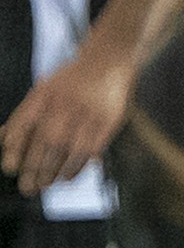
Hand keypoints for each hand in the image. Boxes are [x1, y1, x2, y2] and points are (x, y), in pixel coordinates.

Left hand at [0, 52, 133, 193]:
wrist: (110, 60)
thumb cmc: (71, 81)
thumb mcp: (44, 90)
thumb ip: (26, 114)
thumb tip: (5, 142)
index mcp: (45, 93)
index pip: (24, 124)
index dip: (15, 148)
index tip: (9, 168)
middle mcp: (66, 101)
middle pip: (47, 141)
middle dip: (35, 169)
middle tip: (27, 187)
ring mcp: (89, 111)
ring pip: (69, 148)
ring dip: (55, 171)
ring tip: (45, 185)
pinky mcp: (108, 119)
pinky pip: (91, 149)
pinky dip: (78, 167)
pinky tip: (68, 176)